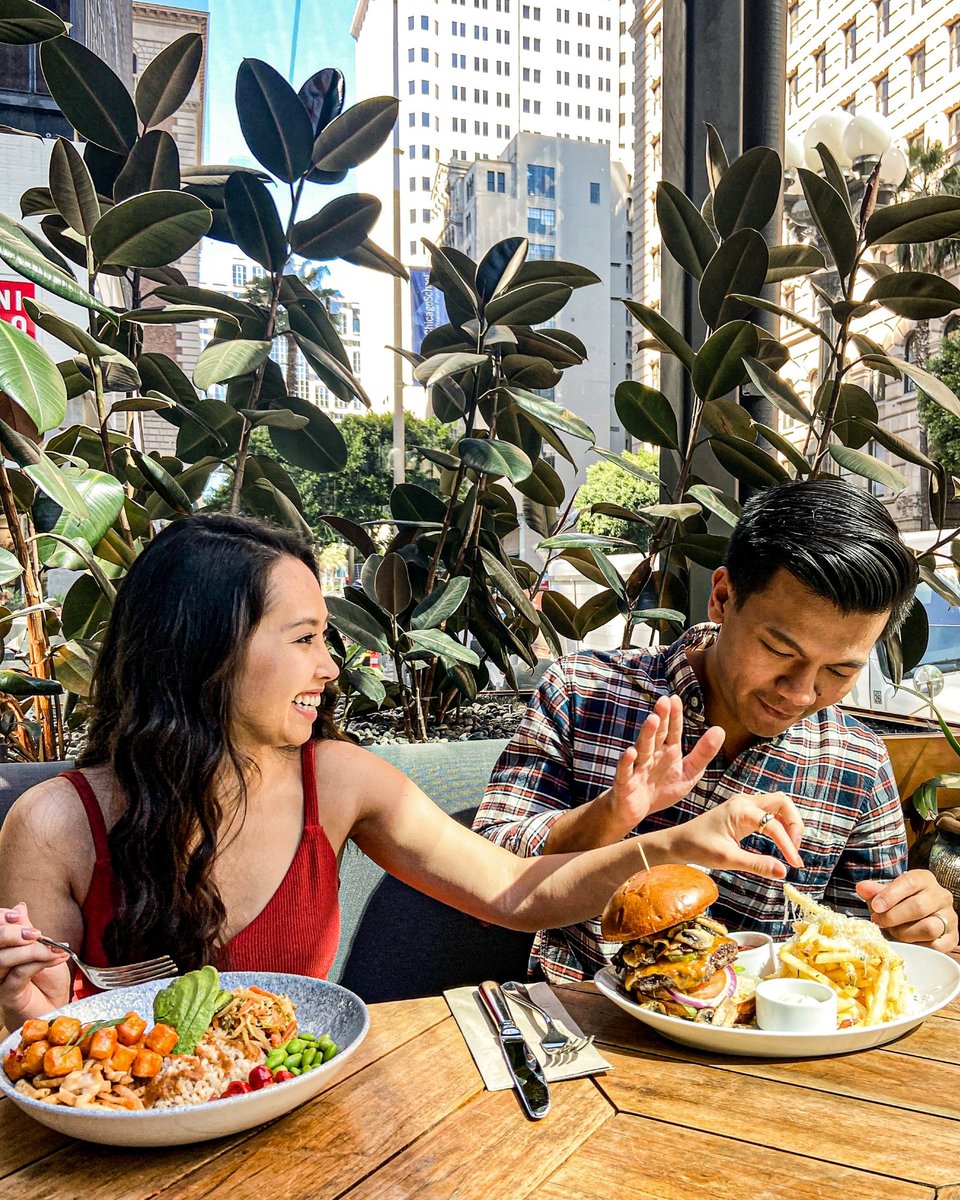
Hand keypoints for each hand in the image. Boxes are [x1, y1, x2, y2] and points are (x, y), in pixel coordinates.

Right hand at [0, 902, 70, 1027]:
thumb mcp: (43, 947)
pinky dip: (39, 962)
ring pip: (4, 958)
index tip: (18, 915)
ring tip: (55, 948)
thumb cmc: (48, 978)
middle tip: (35, 933)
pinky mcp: (7, 994)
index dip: (1, 918)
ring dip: (33, 950)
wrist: (56, 1004)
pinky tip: (57, 957)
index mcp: (4, 948)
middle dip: (11, 933)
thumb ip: (28, 930)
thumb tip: (19, 907)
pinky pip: (19, 974)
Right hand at [605, 695, 724, 832]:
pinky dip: (627, 762)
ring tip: (652, 719)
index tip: (675, 698)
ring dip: (647, 734)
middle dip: (661, 718)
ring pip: (642, 748)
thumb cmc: (662, 789)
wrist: (636, 811)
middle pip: (657, 734)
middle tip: (664, 701)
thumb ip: (703, 753)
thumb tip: (720, 729)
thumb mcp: (688, 773)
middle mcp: (652, 755)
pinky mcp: (626, 782)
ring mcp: (638, 767)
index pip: (672, 731)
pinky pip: (625, 770)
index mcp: (667, 751)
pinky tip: (631, 752)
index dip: (674, 716)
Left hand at [656, 790, 804, 879]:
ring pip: (779, 806)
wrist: (679, 842)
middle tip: (795, 850)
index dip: (788, 846)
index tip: (794, 865)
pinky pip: (770, 813)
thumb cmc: (698, 847)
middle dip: (795, 824)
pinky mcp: (745, 812)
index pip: (775, 825)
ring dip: (789, 824)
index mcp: (740, 810)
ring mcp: (745, 804)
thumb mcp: (726, 859)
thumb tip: (783, 872)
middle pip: (784, 802)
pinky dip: (780, 825)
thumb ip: (755, 864)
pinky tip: (780, 843)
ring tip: (790, 848)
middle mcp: (745, 802)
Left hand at [856, 872, 958, 951]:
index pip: (909, 882)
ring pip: (929, 928)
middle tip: (880, 922)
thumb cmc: (900, 903)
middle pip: (918, 907)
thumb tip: (861, 888)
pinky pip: (936, 946)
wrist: (920, 917)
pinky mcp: (953, 937)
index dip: (890, 895)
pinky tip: (908, 941)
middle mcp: (941, 896)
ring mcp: (950, 917)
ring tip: (894, 931)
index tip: (875, 907)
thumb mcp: (887, 894)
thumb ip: (875, 892)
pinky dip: (918, 946)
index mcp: (924, 879)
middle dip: (893, 917)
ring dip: (905, 933)